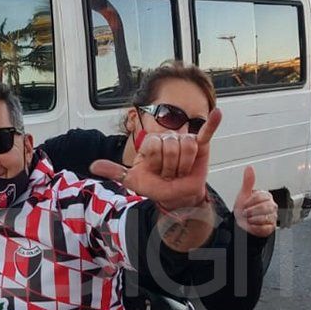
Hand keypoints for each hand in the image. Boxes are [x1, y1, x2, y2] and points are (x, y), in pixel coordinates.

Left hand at [89, 108, 221, 208]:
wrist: (175, 196)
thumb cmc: (155, 185)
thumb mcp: (134, 180)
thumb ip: (115, 171)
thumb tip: (92, 166)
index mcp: (152, 142)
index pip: (154, 144)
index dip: (156, 163)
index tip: (156, 172)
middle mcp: (168, 137)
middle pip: (171, 145)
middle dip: (171, 166)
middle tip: (170, 174)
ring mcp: (185, 139)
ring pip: (186, 145)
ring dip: (184, 164)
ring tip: (180, 171)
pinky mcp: (201, 145)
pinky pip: (207, 132)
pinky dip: (213, 123)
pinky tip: (218, 112)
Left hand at [233, 166, 276, 237]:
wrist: (242, 224)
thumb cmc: (244, 208)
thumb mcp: (244, 193)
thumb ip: (248, 181)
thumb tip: (249, 167)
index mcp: (266, 196)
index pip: (259, 197)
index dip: (249, 202)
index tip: (244, 205)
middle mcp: (272, 206)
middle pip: (263, 208)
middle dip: (250, 211)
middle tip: (245, 213)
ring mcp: (273, 216)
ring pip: (264, 218)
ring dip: (252, 219)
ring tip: (248, 219)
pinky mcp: (271, 227)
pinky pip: (264, 228)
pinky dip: (255, 227)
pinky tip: (252, 225)